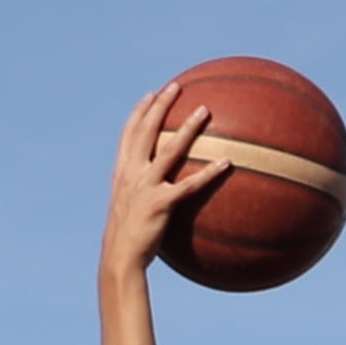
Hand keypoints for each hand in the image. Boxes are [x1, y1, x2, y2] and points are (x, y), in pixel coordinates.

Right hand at [104, 87, 233, 280]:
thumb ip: (140, 193)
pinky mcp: (161, 203)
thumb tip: (160, 190)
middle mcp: (132, 174)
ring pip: (170, 149)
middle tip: (177, 86)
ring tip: (205, 110)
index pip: (128, 133)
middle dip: (161, 105)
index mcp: (122, 172)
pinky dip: (208, 173)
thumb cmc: (127, 238)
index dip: (140, 111)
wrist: (119, 258)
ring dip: (188, 127)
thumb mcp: (128, 209)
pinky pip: (189, 185)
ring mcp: (145, 187)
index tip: (151, 94)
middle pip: (147, 130)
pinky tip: (226, 162)